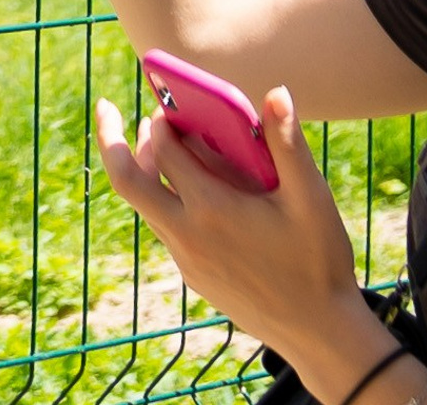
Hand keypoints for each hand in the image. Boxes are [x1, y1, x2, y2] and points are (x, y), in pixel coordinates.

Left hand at [93, 85, 399, 399]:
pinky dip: (162, 198)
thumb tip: (276, 91)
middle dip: (111, 139)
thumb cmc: (319, 261)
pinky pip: (164, 228)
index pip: (164, 149)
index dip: (163, 119)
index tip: (169, 100)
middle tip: (106, 108)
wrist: (320, 335)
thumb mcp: (310, 198)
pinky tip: (186, 188)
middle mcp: (187, 235)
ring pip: (145, 205)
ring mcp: (187, 260)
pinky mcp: (194, 277)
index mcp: (210, 208)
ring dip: (143, 169)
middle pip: (127, 180)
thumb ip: (287, 143)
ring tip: (155, 141)